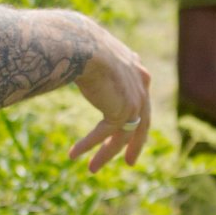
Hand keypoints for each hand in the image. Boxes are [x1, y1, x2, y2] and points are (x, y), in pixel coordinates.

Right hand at [68, 23, 153, 171]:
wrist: (83, 45)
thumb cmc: (81, 44)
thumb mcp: (94, 55)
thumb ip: (97, 66)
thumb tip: (77, 63)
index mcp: (137, 70)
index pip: (141, 100)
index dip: (136, 118)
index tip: (129, 130)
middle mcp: (141, 86)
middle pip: (141, 123)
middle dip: (134, 144)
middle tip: (129, 162)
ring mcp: (135, 100)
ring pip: (123, 135)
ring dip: (105, 154)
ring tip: (92, 170)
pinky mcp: (122, 112)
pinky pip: (104, 134)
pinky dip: (88, 145)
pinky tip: (74, 154)